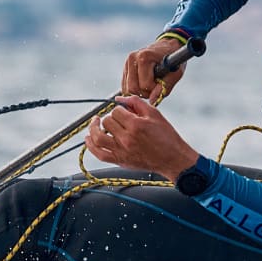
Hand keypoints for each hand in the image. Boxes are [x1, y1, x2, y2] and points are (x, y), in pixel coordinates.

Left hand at [84, 95, 198, 180]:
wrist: (173, 158)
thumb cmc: (166, 136)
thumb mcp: (155, 114)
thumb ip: (136, 103)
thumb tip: (119, 99)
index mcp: (136, 125)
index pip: (116, 111)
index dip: (119, 110)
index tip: (125, 113)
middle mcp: (127, 138)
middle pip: (107, 122)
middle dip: (110, 118)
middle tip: (116, 120)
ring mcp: (122, 151)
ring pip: (98, 137)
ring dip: (93, 129)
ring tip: (95, 123)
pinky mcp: (120, 161)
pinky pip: (99, 154)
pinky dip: (90, 146)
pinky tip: (88, 138)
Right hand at [122, 37, 186, 102]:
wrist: (168, 47)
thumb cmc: (174, 60)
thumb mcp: (175, 74)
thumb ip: (164, 88)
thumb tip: (152, 101)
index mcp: (144, 57)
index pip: (144, 85)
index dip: (154, 89)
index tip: (161, 83)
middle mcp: (132, 58)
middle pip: (132, 88)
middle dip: (145, 92)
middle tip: (155, 87)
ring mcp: (127, 63)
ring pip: (127, 89)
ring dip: (139, 92)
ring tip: (151, 85)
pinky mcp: (125, 68)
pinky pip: (125, 87)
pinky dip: (134, 89)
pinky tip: (144, 83)